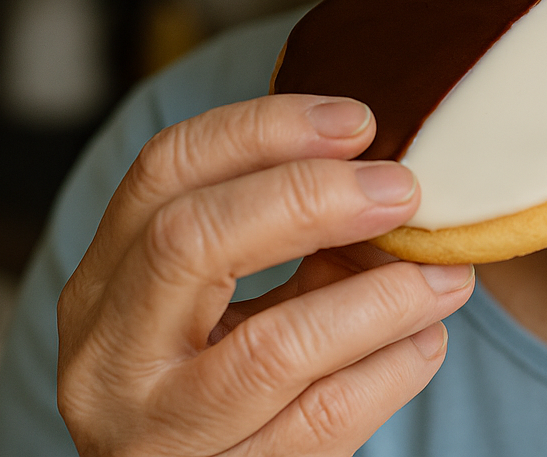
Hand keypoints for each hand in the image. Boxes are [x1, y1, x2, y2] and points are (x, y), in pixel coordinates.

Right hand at [57, 94, 473, 455]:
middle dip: (310, 199)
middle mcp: (108, 357)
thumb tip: (385, 178)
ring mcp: (157, 435)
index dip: (262, 129)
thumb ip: (285, 240)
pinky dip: (389, 373)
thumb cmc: (218, 386)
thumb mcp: (221, 305)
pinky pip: (321, 423)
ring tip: (444, 276)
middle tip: (401, 189)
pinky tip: (427, 342)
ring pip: (273, 348)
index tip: (355, 121)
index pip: (165, 169)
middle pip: (192, 240)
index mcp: (102, 283)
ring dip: (378, 299)